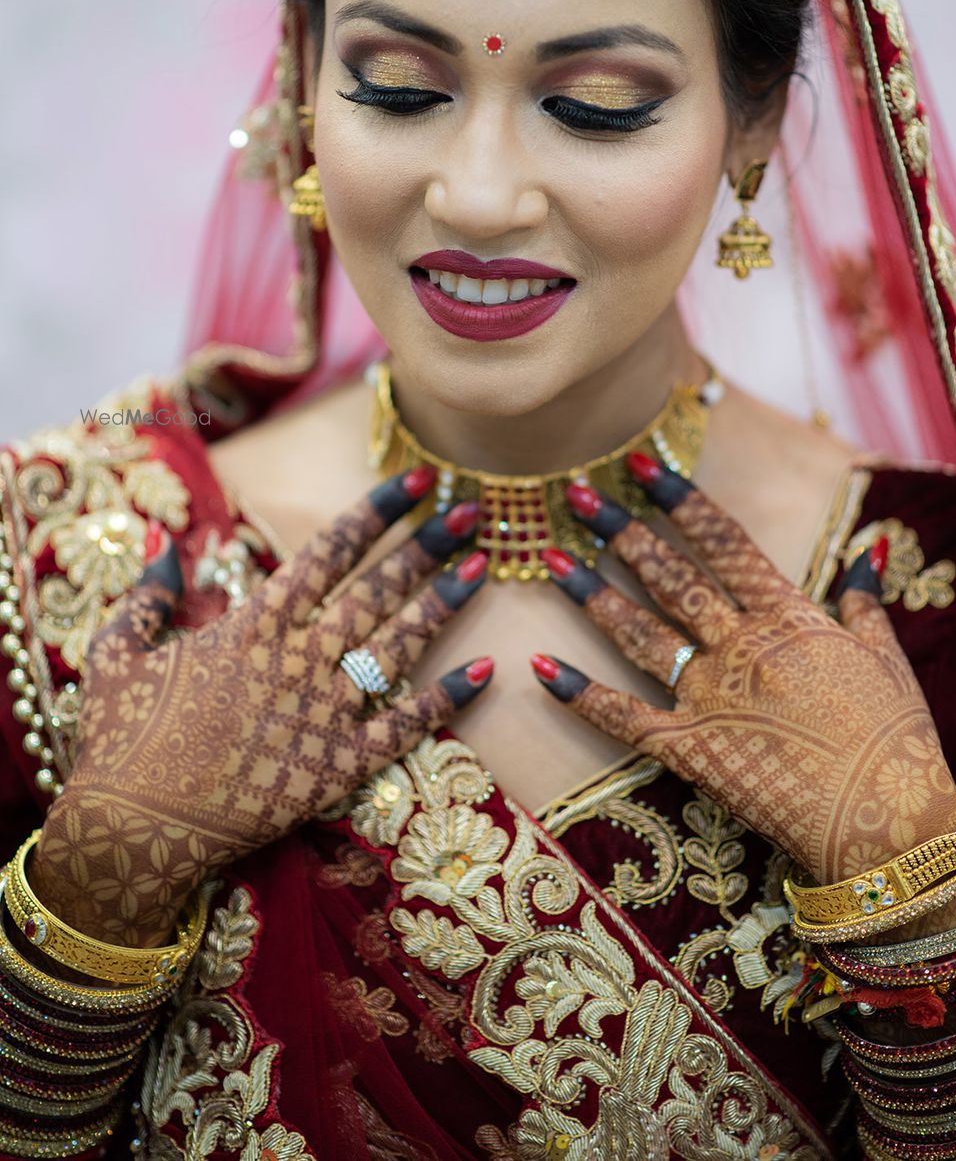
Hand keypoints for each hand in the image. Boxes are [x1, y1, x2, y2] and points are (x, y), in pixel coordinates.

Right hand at [32, 469, 491, 945]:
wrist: (133, 828)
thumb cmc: (119, 738)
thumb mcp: (116, 652)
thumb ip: (147, 597)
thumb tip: (163, 547)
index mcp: (252, 625)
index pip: (328, 552)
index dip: (377, 512)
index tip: (418, 481)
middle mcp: (298, 659)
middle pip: (376, 590)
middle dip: (426, 546)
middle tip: (471, 510)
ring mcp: (324, 713)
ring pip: (398, 646)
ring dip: (443, 603)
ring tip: (483, 566)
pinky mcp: (338, 767)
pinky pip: (405, 728)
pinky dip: (447, 699)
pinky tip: (486, 671)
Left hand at [532, 459, 955, 888]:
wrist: (886, 823)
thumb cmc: (895, 741)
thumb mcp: (887, 658)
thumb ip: (865, 600)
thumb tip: (869, 551)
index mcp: (787, 618)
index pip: (723, 542)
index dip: (680, 501)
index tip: (643, 466)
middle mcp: (739, 647)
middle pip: (669, 577)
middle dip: (620, 531)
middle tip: (577, 495)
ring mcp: (708, 698)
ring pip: (637, 633)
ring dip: (591, 594)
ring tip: (549, 558)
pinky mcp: (688, 750)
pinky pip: (621, 717)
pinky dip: (578, 693)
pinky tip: (538, 664)